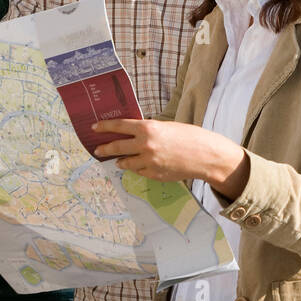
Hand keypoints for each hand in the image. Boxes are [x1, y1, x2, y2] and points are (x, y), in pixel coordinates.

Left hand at [93, 119, 245, 190]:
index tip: (95, 127)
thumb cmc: (190, 137)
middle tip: (98, 150)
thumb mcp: (167, 127)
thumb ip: (149, 131)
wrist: (205, 156)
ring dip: (121, 161)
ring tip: (119, 160)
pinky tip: (142, 165)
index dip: (104, 126)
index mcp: (148, 128)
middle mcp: (145, 145)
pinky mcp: (154, 175)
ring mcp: (148, 162)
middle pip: (116, 147)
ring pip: (125, 163)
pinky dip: (138, 168)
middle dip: (104, 148)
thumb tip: (133, 133)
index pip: (119, 126)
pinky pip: (139, 171)